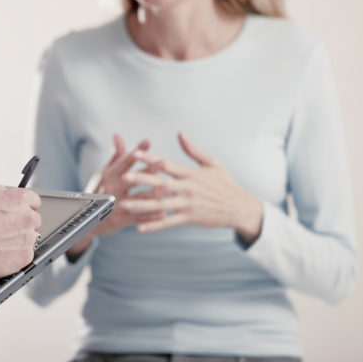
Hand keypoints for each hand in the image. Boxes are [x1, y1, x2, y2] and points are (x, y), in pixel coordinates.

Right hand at [0, 184, 40, 278]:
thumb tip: (3, 193)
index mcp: (19, 200)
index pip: (34, 200)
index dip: (25, 205)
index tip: (20, 210)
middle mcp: (28, 217)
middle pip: (34, 219)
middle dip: (23, 222)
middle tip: (6, 227)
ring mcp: (28, 237)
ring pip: (30, 237)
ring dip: (20, 238)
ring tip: (2, 241)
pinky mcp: (26, 255)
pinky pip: (26, 253)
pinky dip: (17, 254)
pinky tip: (3, 251)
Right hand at [66, 134, 164, 259]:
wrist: (86, 220)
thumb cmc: (99, 191)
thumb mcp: (104, 173)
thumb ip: (115, 156)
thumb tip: (118, 135)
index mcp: (109, 176)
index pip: (124, 161)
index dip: (136, 151)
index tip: (148, 142)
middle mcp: (111, 189)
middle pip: (133, 178)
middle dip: (149, 170)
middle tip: (164, 163)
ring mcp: (116, 205)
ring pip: (138, 198)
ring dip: (154, 194)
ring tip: (169, 189)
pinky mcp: (120, 220)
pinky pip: (138, 217)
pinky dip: (150, 216)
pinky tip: (164, 213)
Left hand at [121, 132, 262, 243]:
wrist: (239, 207)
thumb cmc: (225, 184)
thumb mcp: (212, 163)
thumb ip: (193, 150)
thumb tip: (180, 133)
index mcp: (189, 173)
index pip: (165, 163)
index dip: (149, 158)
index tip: (134, 153)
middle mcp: (186, 188)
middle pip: (159, 182)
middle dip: (141, 179)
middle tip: (123, 177)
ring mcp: (187, 203)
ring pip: (160, 204)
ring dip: (141, 205)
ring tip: (124, 205)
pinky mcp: (189, 217)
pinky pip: (168, 222)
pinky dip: (153, 225)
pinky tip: (139, 228)